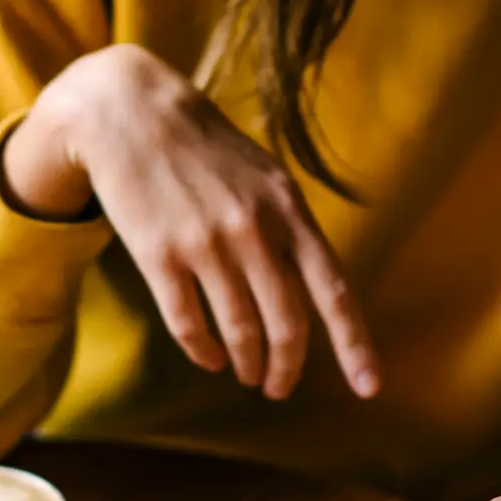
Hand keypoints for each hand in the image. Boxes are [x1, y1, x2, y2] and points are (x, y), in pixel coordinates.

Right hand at [0, 45, 378, 401]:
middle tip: (279, 387)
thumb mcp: (266, 177)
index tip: (369, 387)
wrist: (130, 113)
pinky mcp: (159, 256)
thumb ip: (292, 230)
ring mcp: (205, 244)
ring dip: (247, 364)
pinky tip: (209, 358)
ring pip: (239, 332)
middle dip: (287, 368)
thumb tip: (316, 290)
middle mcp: (254, 230)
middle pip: (287, 325)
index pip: (333, 291)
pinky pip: (189, 325)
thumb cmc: (207, 150)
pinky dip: (203, 351)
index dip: (354, 344)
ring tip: (248, 374)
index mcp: (289, 210)